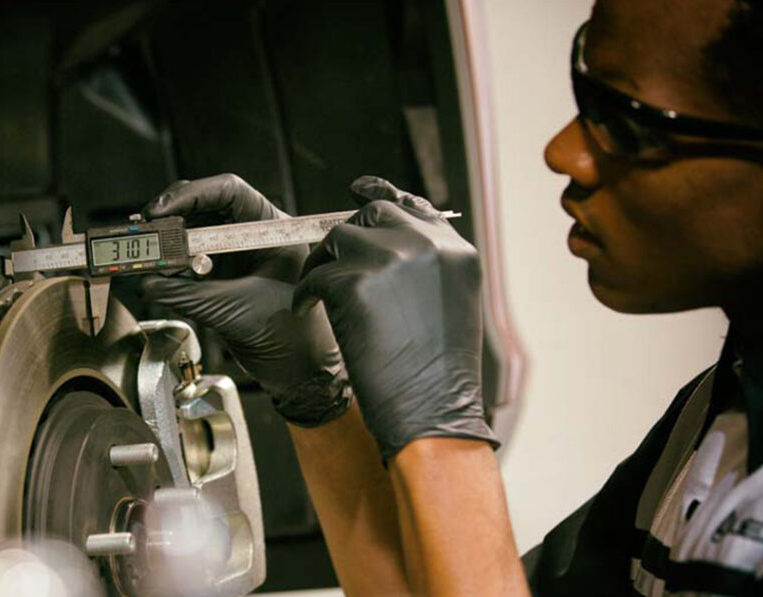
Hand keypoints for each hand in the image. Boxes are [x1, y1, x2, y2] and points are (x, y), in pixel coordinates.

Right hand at [140, 174, 350, 426]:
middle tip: (145, 230)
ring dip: (168, 245)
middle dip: (172, 218)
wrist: (301, 370)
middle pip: (205, 208)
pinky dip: (171, 269)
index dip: (192, 194)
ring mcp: (236, 255)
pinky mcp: (223, 277)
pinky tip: (159, 279)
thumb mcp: (234, 311)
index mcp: (271, 229)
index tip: (162, 210)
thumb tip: (148, 284)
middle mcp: (252, 235)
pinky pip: (190, 263)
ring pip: (193, 234)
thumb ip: (188, 296)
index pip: (229, 192)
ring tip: (150, 260)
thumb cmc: (290, 337)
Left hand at [295, 176, 496, 458]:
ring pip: (339, 238)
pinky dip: (306, 292)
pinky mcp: (355, 281)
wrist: (432, 416)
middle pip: (373, 213)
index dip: (382, 196)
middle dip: (346, 235)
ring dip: (322, 263)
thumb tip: (386, 246)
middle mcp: (427, 245)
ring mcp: (391, 259)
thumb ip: (424, 269)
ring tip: (319, 294)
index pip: (413, 206)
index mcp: (456, 252)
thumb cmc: (438, 379)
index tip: (359, 190)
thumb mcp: (447, 308)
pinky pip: (316, 273)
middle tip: (328, 261)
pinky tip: (308, 311)